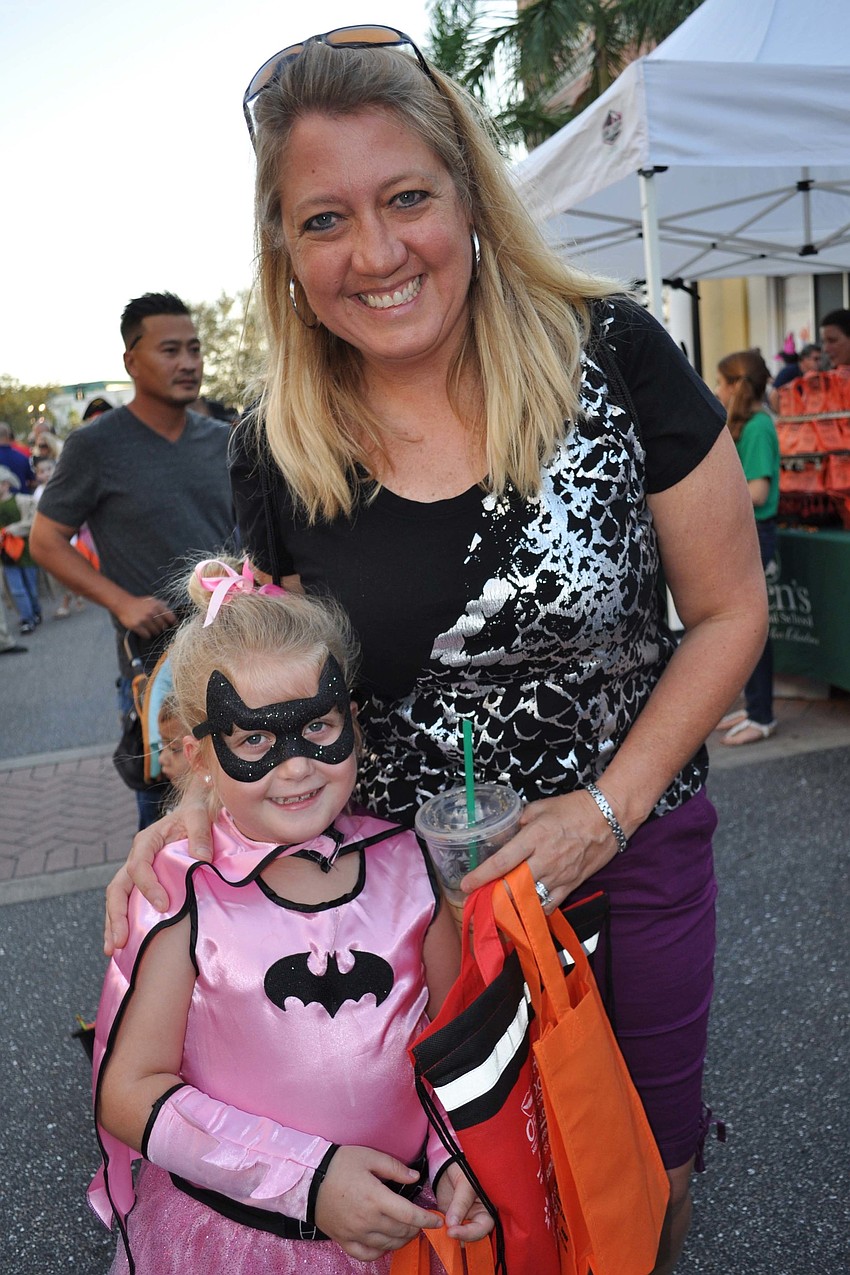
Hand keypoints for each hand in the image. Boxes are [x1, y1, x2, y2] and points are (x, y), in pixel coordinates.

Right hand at [104, 790, 212, 954]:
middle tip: (119, 941)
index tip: (163, 905)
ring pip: (117, 898)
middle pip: (117, 887)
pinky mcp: (142, 882)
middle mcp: (136, 857)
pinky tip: (122, 944)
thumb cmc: (195, 813)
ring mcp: (136, 871)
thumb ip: (200, 834)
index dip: (148, 887)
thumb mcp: (199, 815)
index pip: (139, 866)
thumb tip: (201, 859)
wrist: (192, 811)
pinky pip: (127, 902)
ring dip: (113, 923)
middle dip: (116, 915)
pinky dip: (122, 921)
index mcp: (147, 841)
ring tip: (111, 949)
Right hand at [114, 594, 175, 638]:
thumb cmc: (139, 603)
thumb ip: (161, 603)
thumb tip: (170, 606)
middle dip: (161, 628)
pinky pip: (146, 635)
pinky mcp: (136, 626)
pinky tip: (144, 630)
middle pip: (163, 627)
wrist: (123, 603)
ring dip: (154, 631)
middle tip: (157, 626)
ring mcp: (144, 619)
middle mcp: (152, 612)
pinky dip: (146, 634)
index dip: (173, 623)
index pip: (171, 618)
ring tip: (149, 627)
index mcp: (157, 606)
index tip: (172, 625)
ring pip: (156, 632)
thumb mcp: (151, 600)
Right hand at [314, 1146, 440, 1260]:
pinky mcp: (344, 1240)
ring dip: (402, 1240)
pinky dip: (380, 1252)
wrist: (308, 1179)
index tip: (437, 1220)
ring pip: (387, 1244)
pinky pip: (367, 1255)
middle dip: (416, 1228)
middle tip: (423, 1222)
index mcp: (375, 1197)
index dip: (426, 1219)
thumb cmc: (339, 1165)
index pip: (409, 1214)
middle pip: (400, 1231)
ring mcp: (355, 1233)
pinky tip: (386, 1243)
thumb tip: (416, 1177)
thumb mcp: (368, 1157)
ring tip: (409, 1231)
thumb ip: (394, 1167)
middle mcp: (367, 1220)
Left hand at [434, 1162, 493, 1240]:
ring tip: (440, 1232)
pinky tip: (435, 1230)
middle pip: (472, 1236)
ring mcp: (464, 1220)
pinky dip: (441, 1232)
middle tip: (446, 1233)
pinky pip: (447, 1229)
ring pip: (459, 1235)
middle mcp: (477, 1218)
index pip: (482, 1228)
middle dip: (460, 1236)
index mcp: (487, 1209)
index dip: (469, 1233)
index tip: (452, 1231)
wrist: (450, 1163)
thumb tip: (452, 1225)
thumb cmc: (464, 1169)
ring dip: (450, 1237)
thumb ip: (460, 1204)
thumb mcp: (465, 1184)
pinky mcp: (451, 1219)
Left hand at [460, 790, 618, 909]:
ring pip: (530, 900)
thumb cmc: (575, 808)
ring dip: (512, 906)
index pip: (502, 861)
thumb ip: (521, 821)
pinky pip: (550, 905)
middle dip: (492, 897)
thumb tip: (509, 833)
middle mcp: (545, 859)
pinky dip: (535, 910)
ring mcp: (560, 875)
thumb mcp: (542, 807)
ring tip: (496, 909)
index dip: (482, 876)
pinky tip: (524, 911)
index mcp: (535, 837)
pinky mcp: (572, 884)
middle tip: (477, 901)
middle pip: (513, 887)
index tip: (466, 885)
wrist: (609, 816)